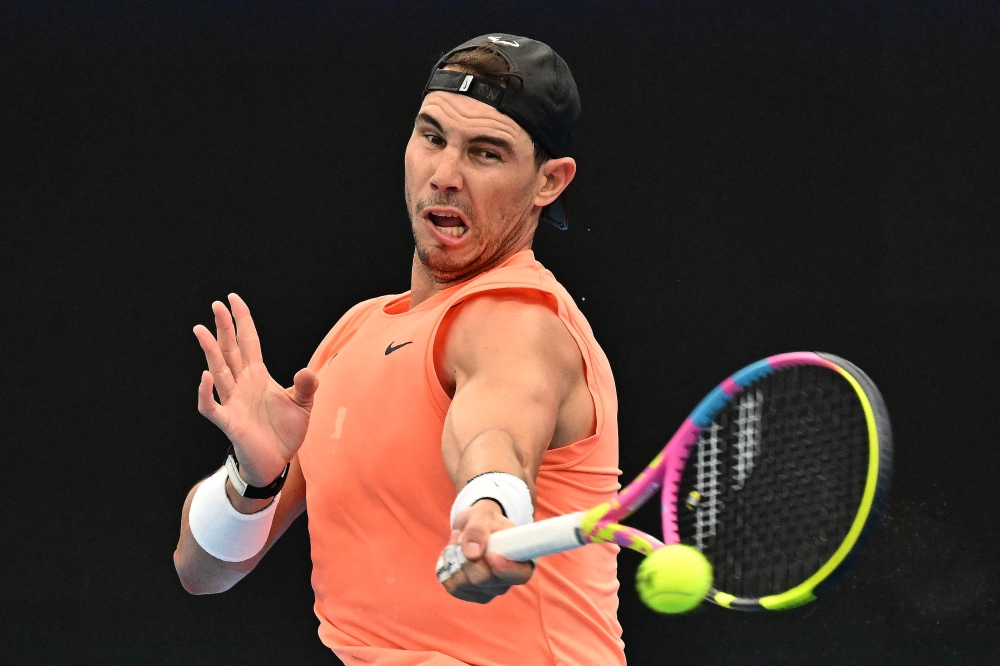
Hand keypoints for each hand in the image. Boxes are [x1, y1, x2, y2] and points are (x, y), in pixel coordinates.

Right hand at [194, 294, 317, 485]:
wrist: (277, 462)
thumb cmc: (285, 431)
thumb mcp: (303, 405)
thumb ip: (307, 385)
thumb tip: (307, 370)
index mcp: (258, 375)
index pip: (248, 342)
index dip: (242, 320)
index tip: (233, 299)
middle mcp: (242, 384)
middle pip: (230, 350)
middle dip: (224, 327)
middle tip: (216, 305)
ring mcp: (233, 401)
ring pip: (218, 371)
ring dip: (209, 351)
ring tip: (200, 330)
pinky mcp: (229, 421)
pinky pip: (212, 405)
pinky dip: (206, 392)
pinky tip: (205, 377)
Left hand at [438, 500, 534, 603]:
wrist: (474, 526)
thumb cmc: (484, 519)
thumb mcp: (482, 515)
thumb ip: (477, 530)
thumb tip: (473, 554)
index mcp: (521, 560)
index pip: (520, 575)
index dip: (505, 569)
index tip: (491, 554)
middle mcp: (507, 581)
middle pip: (482, 579)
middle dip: (466, 556)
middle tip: (461, 535)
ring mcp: (488, 590)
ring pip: (463, 584)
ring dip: (453, 559)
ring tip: (457, 540)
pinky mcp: (470, 593)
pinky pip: (452, 587)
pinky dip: (446, 568)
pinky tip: (451, 554)